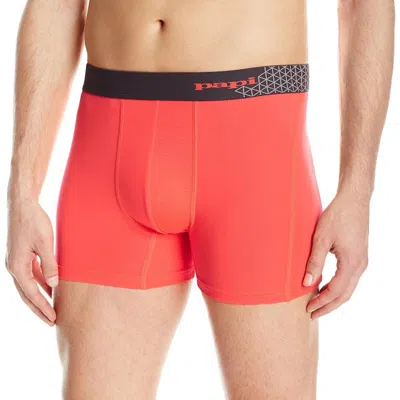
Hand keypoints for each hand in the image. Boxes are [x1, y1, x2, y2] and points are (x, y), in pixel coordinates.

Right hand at [6, 198, 57, 325]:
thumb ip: (49, 265)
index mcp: (18, 266)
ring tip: (51, 308)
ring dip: (39, 297)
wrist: (22, 204)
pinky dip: (39, 283)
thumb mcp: (45, 243)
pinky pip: (30, 275)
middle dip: (39, 309)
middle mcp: (14, 267)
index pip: (31, 294)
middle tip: (51, 321)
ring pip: (28, 286)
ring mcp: (16, 261)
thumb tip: (53, 285)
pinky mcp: (21, 255)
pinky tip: (50, 287)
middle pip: (26, 294)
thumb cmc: (34, 221)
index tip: (53, 319)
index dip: (43, 307)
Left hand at [303, 191, 369, 318]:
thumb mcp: (321, 238)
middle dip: (328, 306)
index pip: (336, 292)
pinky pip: (349, 279)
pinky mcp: (359, 255)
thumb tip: (305, 283)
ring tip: (317, 303)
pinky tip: (325, 286)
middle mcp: (360, 265)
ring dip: (333, 298)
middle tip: (312, 313)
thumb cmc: (337, 216)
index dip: (321, 302)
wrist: (354, 199)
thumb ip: (314, 262)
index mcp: (351, 263)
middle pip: (344, 295)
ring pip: (348, 288)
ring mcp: (361, 261)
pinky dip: (337, 287)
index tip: (308, 309)